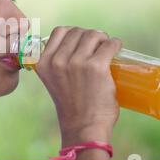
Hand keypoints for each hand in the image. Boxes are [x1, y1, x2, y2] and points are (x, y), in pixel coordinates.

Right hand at [34, 27, 122, 148]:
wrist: (83, 127)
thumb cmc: (71, 105)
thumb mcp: (54, 80)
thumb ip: (57, 62)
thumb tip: (76, 42)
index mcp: (43, 62)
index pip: (59, 31)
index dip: (73, 33)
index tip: (82, 41)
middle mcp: (57, 61)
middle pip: (77, 31)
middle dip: (90, 36)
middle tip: (98, 46)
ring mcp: (76, 63)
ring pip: (93, 34)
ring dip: (103, 38)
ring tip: (106, 48)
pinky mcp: (96, 67)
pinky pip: (109, 44)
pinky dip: (115, 44)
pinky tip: (116, 49)